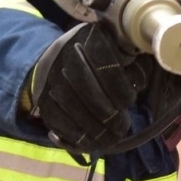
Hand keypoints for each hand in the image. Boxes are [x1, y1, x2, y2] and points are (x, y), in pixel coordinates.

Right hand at [31, 23, 147, 153]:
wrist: (56, 58)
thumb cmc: (99, 56)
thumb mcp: (119, 50)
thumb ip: (134, 64)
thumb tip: (138, 83)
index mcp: (90, 37)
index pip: (107, 69)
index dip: (121, 91)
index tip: (130, 101)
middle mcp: (66, 54)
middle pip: (90, 93)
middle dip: (111, 115)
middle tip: (123, 125)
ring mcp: (51, 78)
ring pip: (75, 111)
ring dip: (97, 130)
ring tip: (113, 137)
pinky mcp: (42, 99)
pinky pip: (60, 123)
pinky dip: (78, 138)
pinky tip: (93, 142)